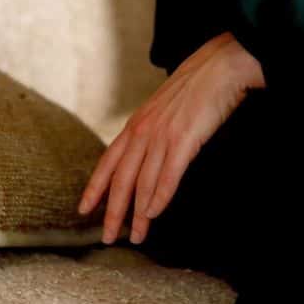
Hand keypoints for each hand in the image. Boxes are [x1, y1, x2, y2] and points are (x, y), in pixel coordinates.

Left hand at [79, 32, 264, 244]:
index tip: (84, 209)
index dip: (94, 188)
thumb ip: (153, 131)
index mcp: (136, 124)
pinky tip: (155, 214)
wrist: (219, 66)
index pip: (108, 162)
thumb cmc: (196, 87)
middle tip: (108, 237)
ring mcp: (162, 136)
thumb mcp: (164, 109)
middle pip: (121, 180)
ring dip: (139, 214)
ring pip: (143, 183)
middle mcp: (143, 131)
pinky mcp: (183, 140)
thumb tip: (147, 153)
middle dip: (113, 212)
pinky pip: (167, 175)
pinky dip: (160, 198)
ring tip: (138, 237)